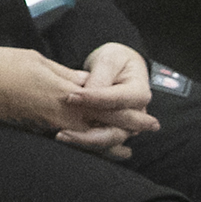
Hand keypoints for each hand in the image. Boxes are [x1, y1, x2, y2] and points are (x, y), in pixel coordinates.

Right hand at [0, 47, 160, 158]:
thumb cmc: (6, 65)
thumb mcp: (41, 61)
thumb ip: (68, 75)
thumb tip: (90, 84)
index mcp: (66, 93)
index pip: (106, 105)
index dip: (129, 112)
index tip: (148, 115)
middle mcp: (62, 113)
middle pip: (102, 125)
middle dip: (127, 128)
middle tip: (150, 130)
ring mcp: (50, 124)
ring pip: (87, 137)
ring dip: (109, 143)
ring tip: (126, 149)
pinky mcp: (38, 129)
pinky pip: (69, 139)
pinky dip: (86, 144)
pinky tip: (91, 146)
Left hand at [56, 43, 157, 159]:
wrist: (118, 68)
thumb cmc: (115, 61)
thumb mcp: (109, 59)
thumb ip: (100, 76)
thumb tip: (87, 94)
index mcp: (139, 93)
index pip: (117, 100)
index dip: (94, 99)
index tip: (71, 97)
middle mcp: (136, 115)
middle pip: (116, 130)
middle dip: (89, 132)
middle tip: (63, 127)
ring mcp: (125, 126)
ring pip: (107, 140)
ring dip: (84, 140)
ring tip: (61, 135)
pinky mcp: (112, 131)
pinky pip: (99, 142)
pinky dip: (83, 142)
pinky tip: (65, 138)